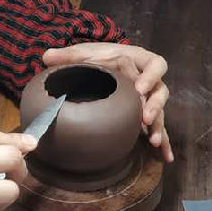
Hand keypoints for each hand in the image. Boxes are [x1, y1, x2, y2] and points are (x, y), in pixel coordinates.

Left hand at [42, 42, 172, 162]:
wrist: (104, 62)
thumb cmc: (100, 55)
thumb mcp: (86, 53)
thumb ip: (69, 55)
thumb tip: (47, 56)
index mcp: (141, 60)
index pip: (155, 65)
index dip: (150, 76)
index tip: (138, 88)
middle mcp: (150, 80)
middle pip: (161, 91)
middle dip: (155, 105)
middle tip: (145, 118)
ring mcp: (150, 98)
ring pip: (160, 112)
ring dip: (158, 126)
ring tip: (151, 140)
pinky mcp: (146, 113)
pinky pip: (159, 128)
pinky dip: (163, 142)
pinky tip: (165, 157)